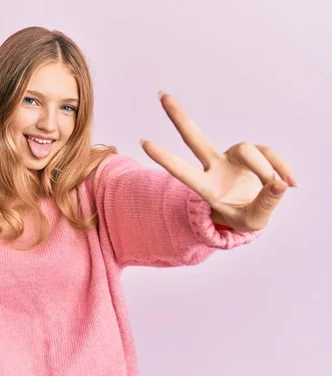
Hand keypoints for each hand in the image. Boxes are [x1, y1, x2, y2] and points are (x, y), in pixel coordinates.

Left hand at [140, 92, 296, 231]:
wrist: (255, 212)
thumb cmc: (245, 217)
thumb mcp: (253, 221)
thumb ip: (264, 205)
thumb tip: (278, 184)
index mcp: (206, 188)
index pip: (182, 172)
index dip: (165, 159)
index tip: (144, 143)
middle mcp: (214, 167)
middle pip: (194, 138)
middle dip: (179, 117)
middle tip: (162, 94)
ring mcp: (232, 158)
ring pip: (248, 149)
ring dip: (264, 169)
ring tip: (276, 187)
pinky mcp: (251, 154)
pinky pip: (268, 154)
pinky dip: (282, 167)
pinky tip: (291, 184)